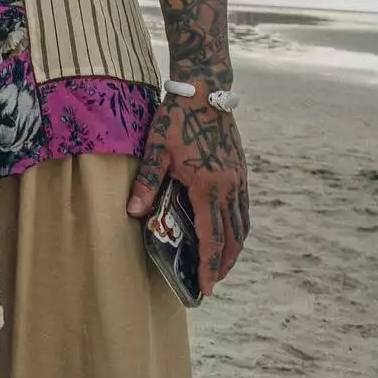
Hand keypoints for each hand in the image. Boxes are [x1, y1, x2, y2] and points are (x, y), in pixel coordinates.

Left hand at [127, 92, 248, 296]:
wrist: (206, 90)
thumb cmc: (177, 118)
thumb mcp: (156, 148)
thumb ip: (147, 181)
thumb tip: (134, 212)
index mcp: (207, 186)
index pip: (211, 237)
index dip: (210, 265)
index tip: (207, 287)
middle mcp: (229, 187)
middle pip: (232, 237)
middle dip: (225, 263)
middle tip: (214, 282)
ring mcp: (238, 179)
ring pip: (242, 224)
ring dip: (235, 247)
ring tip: (223, 263)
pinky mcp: (241, 170)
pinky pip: (244, 208)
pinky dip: (239, 227)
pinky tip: (229, 230)